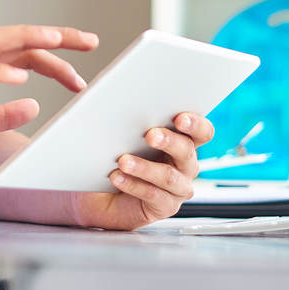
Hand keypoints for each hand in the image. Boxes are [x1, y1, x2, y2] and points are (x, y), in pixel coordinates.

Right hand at [0, 25, 96, 186]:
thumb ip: (1, 115)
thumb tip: (32, 104)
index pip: (22, 52)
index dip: (54, 52)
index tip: (84, 56)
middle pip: (15, 38)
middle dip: (55, 35)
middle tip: (91, 40)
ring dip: (30, 39)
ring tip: (59, 40)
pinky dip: (1, 73)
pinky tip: (23, 79)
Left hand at [71, 112, 213, 230]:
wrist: (103, 195)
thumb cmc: (117, 157)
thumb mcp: (118, 132)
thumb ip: (114, 108)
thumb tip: (86, 83)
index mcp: (182, 141)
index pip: (202, 131)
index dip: (196, 124)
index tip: (179, 117)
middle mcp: (186, 164)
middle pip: (187, 151)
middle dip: (169, 141)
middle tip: (150, 134)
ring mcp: (178, 187)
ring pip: (169, 176)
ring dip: (145, 167)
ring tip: (122, 160)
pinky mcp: (165, 206)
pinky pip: (154, 196)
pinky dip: (134, 185)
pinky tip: (117, 177)